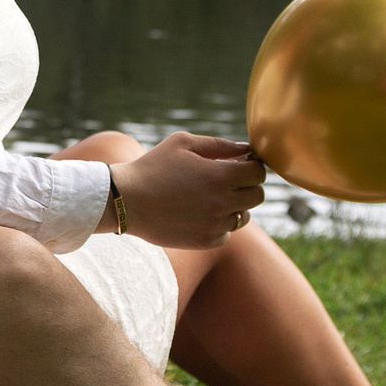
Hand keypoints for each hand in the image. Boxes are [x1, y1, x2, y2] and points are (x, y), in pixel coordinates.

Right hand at [109, 133, 266, 248]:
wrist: (126, 201)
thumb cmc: (153, 166)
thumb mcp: (183, 143)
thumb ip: (219, 144)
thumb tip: (246, 150)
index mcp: (220, 175)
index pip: (258, 173)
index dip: (252, 167)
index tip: (240, 165)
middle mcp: (222, 202)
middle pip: (258, 196)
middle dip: (247, 186)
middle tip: (229, 181)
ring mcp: (215, 225)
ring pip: (243, 216)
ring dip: (234, 206)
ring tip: (211, 198)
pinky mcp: (205, 241)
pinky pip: (226, 233)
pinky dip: (219, 224)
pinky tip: (200, 214)